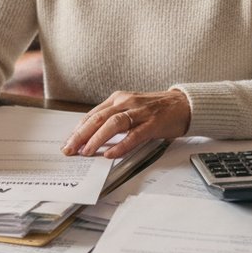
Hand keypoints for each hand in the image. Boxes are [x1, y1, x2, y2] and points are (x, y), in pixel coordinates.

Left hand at [61, 89, 190, 159]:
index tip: (68, 143)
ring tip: (86, 152)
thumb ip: (113, 118)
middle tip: (69, 149)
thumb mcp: (130, 108)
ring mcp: (140, 112)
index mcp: (118, 98)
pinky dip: (120, 145)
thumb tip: (93, 136)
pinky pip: (133, 135)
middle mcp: (126, 102)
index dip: (78, 130)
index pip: (93, 115)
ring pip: (113, 124)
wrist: (184, 104)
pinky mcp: (152, 123)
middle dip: (81, 135)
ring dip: (97, 139)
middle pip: (98, 118)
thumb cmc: (156, 109)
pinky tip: (110, 154)